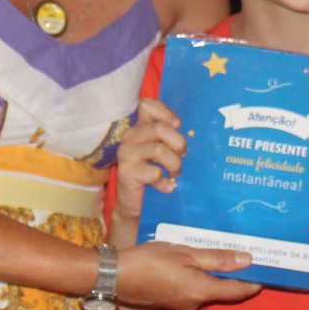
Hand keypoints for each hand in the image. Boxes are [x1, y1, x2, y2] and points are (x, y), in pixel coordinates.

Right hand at [114, 98, 183, 220]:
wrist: (135, 203)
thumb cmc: (153, 174)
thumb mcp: (162, 151)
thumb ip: (168, 136)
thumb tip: (181, 126)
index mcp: (138, 127)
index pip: (147, 105)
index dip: (166, 113)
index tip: (178, 126)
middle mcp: (129, 137)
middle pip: (159, 128)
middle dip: (178, 143)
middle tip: (183, 156)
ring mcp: (126, 154)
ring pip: (159, 150)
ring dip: (174, 165)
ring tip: (175, 174)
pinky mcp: (126, 172)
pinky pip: (154, 173)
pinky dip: (165, 182)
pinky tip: (166, 187)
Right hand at [116, 242, 259, 309]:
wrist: (115, 277)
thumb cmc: (150, 262)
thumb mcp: (185, 254)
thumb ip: (216, 258)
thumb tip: (247, 260)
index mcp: (202, 291)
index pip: (237, 291)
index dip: (252, 284)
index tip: (266, 274)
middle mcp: (194, 302)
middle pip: (221, 291)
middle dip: (233, 277)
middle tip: (244, 258)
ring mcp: (180, 304)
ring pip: (204, 290)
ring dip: (213, 276)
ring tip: (219, 256)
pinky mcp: (168, 301)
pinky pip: (190, 289)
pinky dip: (196, 278)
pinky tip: (192, 264)